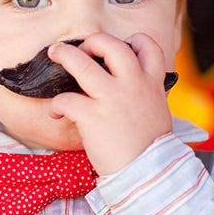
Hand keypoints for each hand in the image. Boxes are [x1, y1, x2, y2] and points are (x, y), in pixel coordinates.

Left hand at [46, 33, 172, 174]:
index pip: (148, 46)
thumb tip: (130, 93)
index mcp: (152, 84)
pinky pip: (66, 99)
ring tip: (54, 53)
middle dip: (93, 41)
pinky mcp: (92, 116)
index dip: (133, 41)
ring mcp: (111, 99)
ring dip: (65, 55)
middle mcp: (132, 85)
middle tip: (82, 49)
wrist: (149, 174)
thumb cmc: (151, 149)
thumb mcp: (158, 113)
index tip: (123, 46)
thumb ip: (145, 97)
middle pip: (111, 45)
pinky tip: (56, 113)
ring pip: (82, 64)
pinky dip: (57, 105)